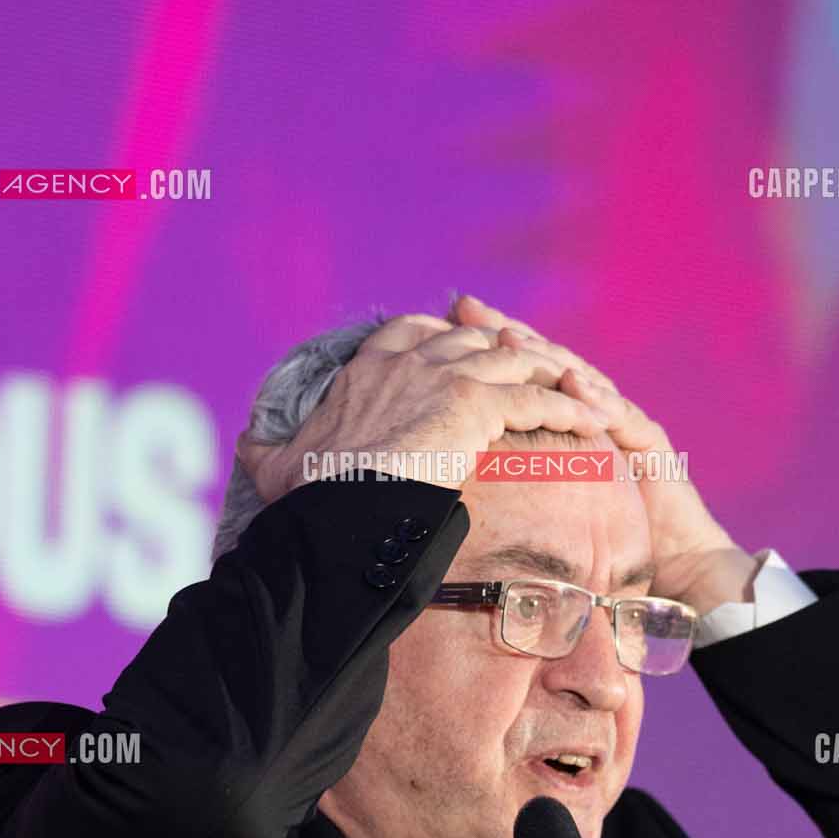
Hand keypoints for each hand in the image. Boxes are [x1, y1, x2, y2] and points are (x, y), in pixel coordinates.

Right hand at [234, 312, 608, 501]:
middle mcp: (411, 357)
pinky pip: (538, 397)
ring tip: (583, 394)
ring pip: (516, 361)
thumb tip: (245, 446)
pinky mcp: (478, 404)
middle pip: (478, 340)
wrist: (339, 507)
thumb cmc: (309, 494)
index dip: (452, 341)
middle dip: (514, 355)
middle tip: (546, 376)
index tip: (473, 357)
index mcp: (370, 364)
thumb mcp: (274, 462)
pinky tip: (593, 419)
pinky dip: (569, 406)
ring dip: (552, 376)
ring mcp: (447, 375)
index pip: (419, 330)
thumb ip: (264, 447)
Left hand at [448, 294, 755, 610]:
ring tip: (509, 338)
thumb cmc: (601, 548)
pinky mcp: (650, 443)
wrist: (673, 566)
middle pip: (544, 362)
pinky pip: (620, 414)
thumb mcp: (538, 512)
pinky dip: (595, 396)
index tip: (444, 323)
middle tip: (467, 308)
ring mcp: (622, 422)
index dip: (482, 347)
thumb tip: (444, 481)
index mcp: (561, 422)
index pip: (518, 373)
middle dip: (504, 333)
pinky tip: (571, 381)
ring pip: (580, 378)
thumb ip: (506, 485)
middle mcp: (590, 412)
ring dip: (544, 357)